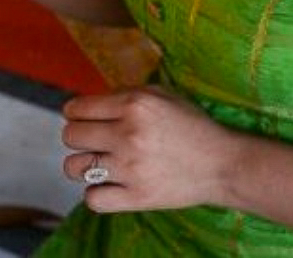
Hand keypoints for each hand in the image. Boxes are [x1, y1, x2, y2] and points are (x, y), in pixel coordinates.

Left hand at [61, 86, 240, 211]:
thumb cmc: (190, 125)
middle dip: (79, 137)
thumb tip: (87, 105)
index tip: (85, 119)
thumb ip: (122, 95)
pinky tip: (110, 185)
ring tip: (100, 163)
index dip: (76, 113)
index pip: (75, 109)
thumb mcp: (159, 94)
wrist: (223, 164)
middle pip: (69, 136)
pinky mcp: (137, 197)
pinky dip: (97, 193)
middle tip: (96, 141)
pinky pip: (92, 198)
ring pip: (73, 167)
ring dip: (82, 165)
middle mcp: (128, 135)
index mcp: (133, 105)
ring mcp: (131, 169)